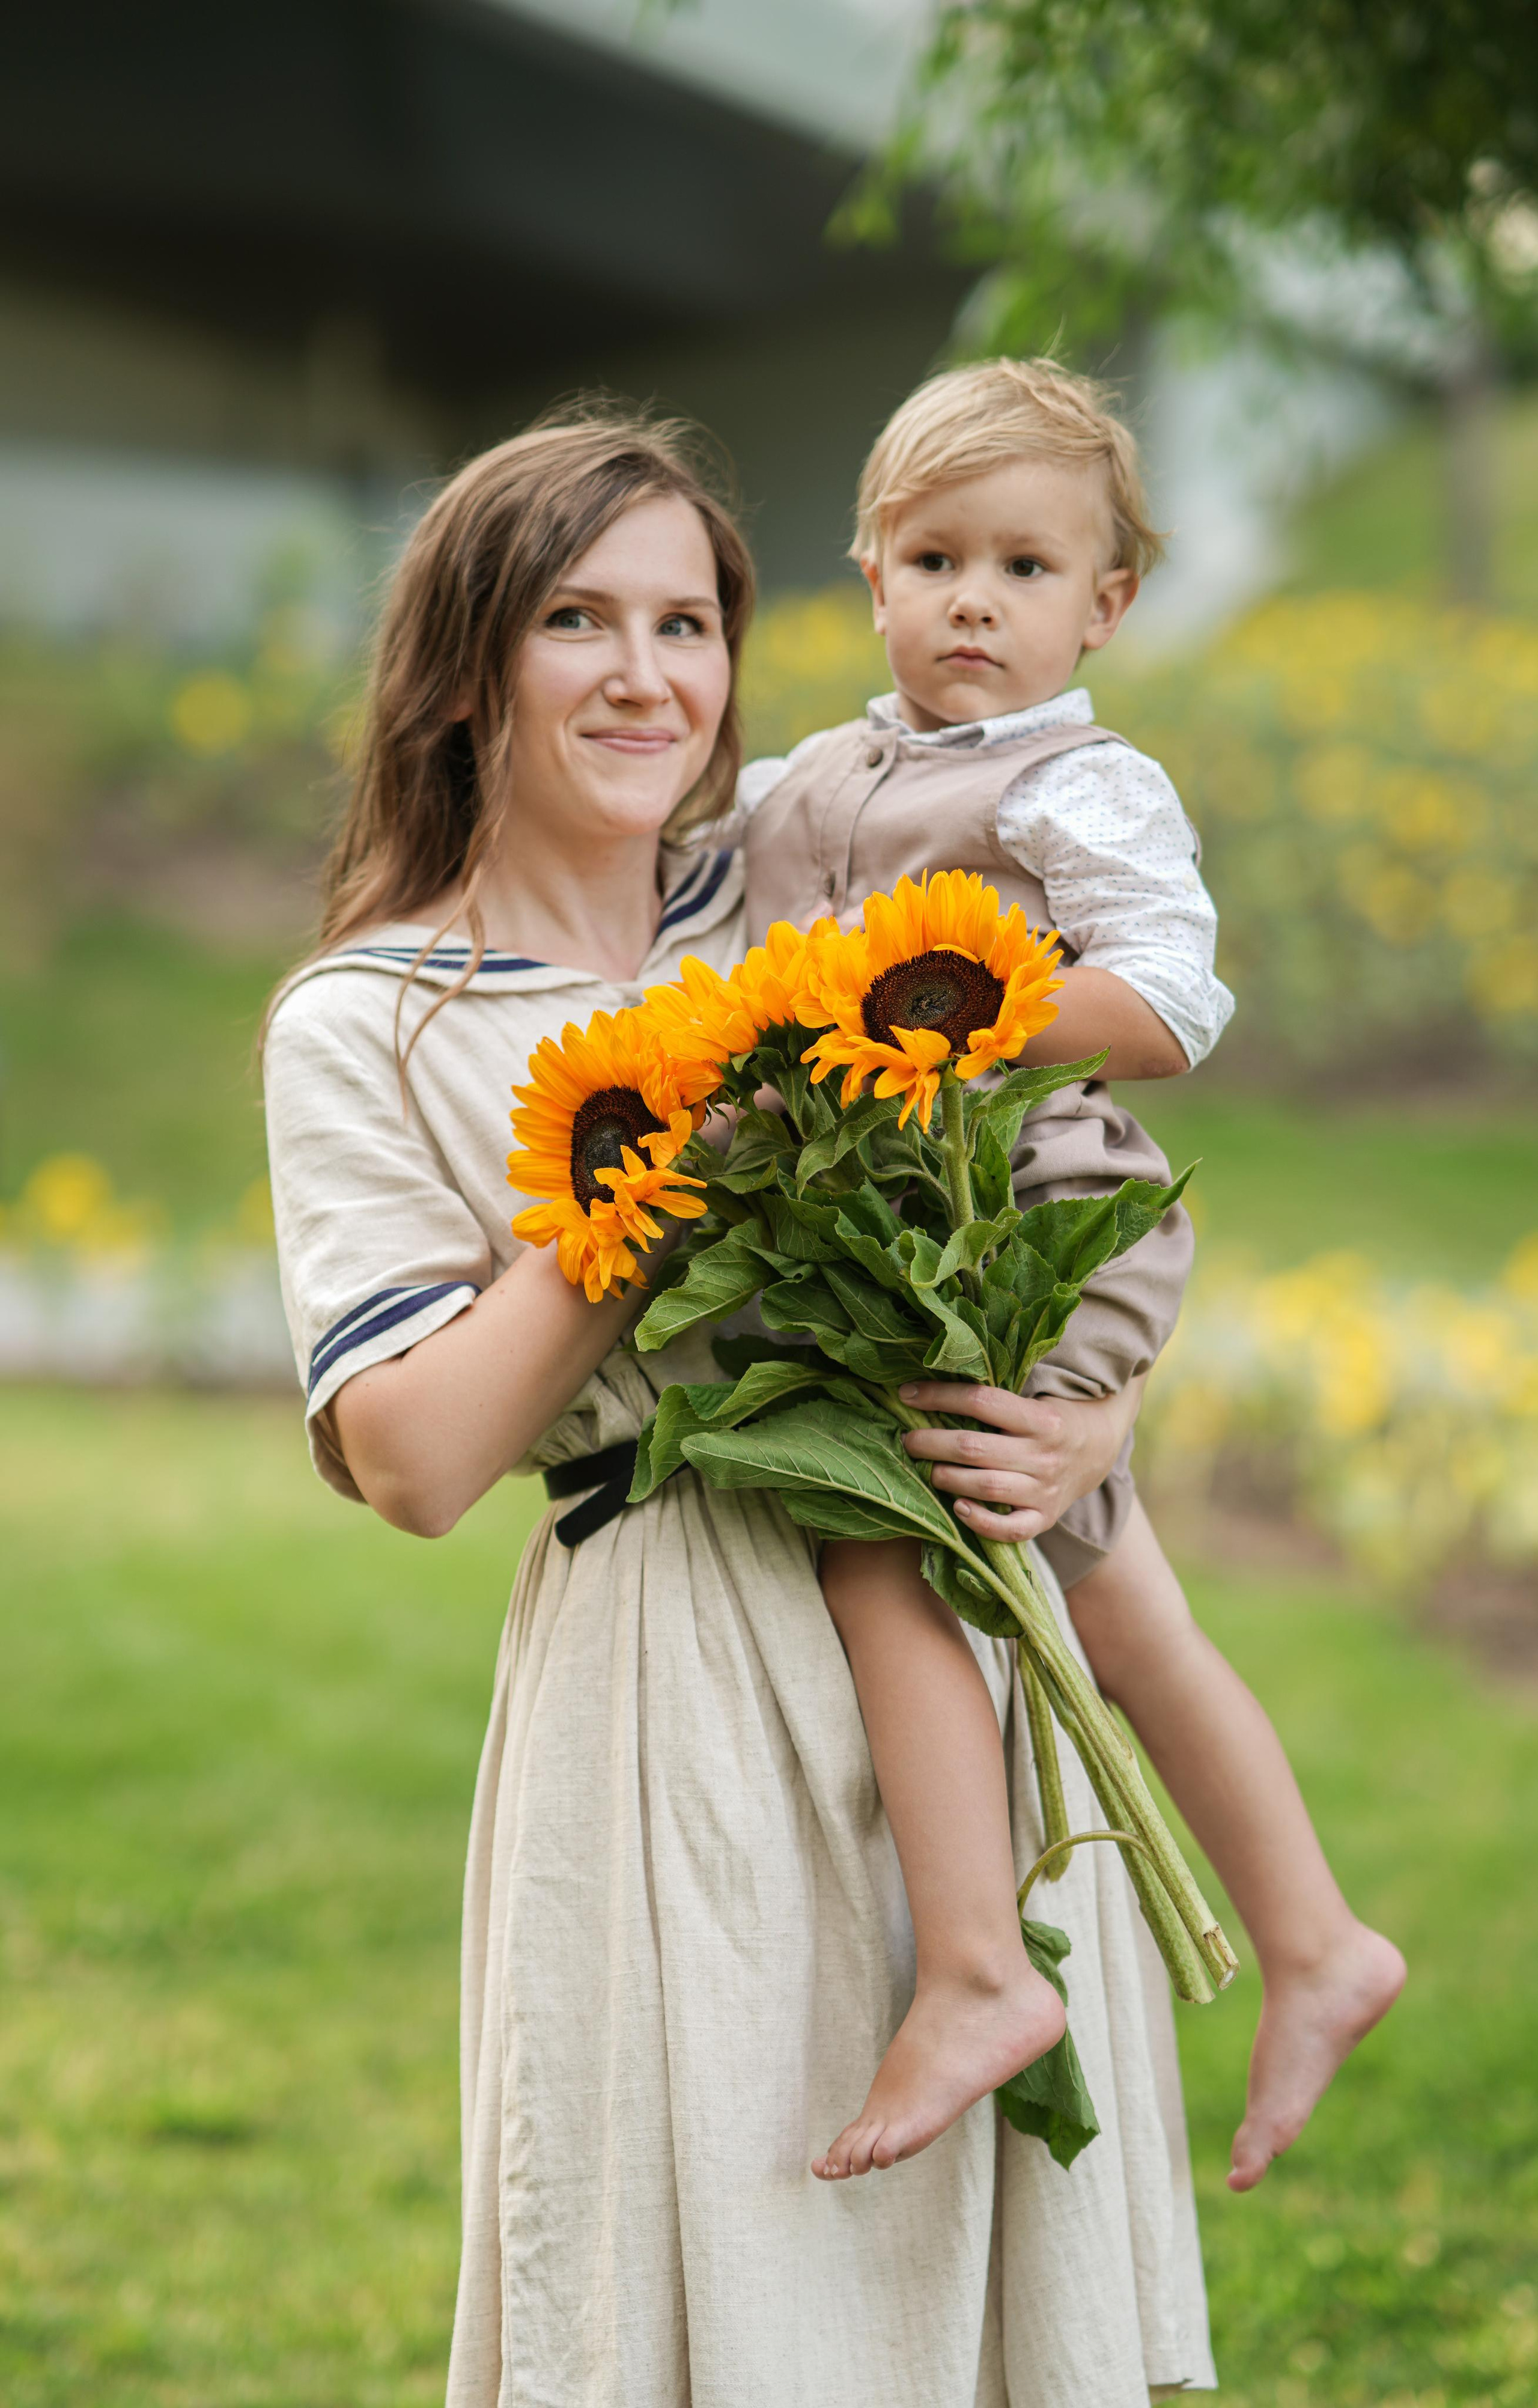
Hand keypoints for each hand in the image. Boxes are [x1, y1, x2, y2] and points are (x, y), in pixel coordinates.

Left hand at [897, 1377, 1142, 1542]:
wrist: (1097, 1450)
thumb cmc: (1051, 1418)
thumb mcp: (1034, 1399)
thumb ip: (994, 1399)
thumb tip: (929, 1388)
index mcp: (1041, 1419)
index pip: (982, 1402)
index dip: (939, 1396)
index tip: (907, 1394)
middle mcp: (1044, 1455)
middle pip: (975, 1448)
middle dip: (932, 1443)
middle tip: (908, 1440)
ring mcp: (1045, 1490)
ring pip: (987, 1487)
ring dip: (948, 1479)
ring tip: (928, 1470)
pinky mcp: (1044, 1518)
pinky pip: (1011, 1529)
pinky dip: (981, 1522)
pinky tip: (958, 1509)